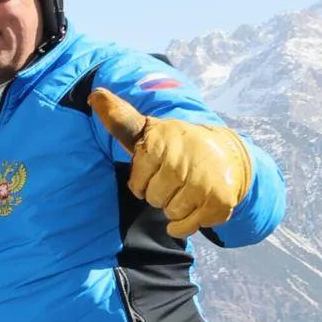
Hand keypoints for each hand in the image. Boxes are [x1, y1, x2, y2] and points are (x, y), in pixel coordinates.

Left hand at [90, 88, 251, 237]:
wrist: (227, 155)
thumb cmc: (176, 146)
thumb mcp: (149, 130)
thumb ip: (121, 118)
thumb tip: (94, 94)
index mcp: (160, 144)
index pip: (137, 184)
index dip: (143, 182)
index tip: (156, 169)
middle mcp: (181, 163)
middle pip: (153, 199)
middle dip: (159, 193)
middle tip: (174, 179)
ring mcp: (203, 184)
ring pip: (171, 212)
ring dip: (174, 207)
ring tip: (186, 189)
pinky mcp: (219, 202)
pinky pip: (188, 226)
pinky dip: (186, 223)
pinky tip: (194, 206)